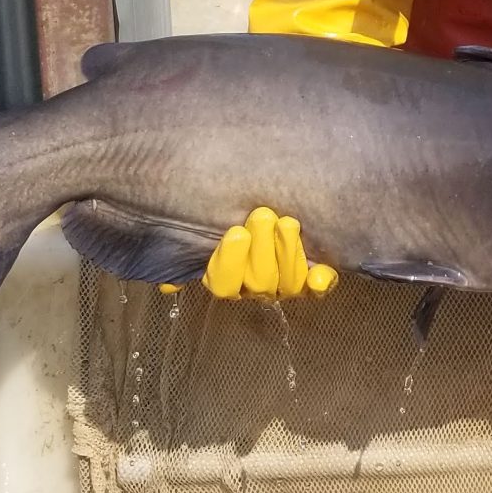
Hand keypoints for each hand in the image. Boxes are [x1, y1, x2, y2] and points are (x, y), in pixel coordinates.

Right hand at [161, 207, 337, 300]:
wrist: (268, 204)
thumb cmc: (228, 214)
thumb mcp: (201, 228)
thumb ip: (186, 250)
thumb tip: (168, 283)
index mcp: (225, 277)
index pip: (222, 283)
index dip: (229, 261)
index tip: (236, 233)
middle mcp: (254, 285)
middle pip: (258, 281)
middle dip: (262, 248)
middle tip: (264, 215)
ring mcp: (284, 283)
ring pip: (287, 282)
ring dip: (287, 252)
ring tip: (288, 223)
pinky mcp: (313, 279)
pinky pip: (318, 288)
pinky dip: (320, 282)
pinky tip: (322, 273)